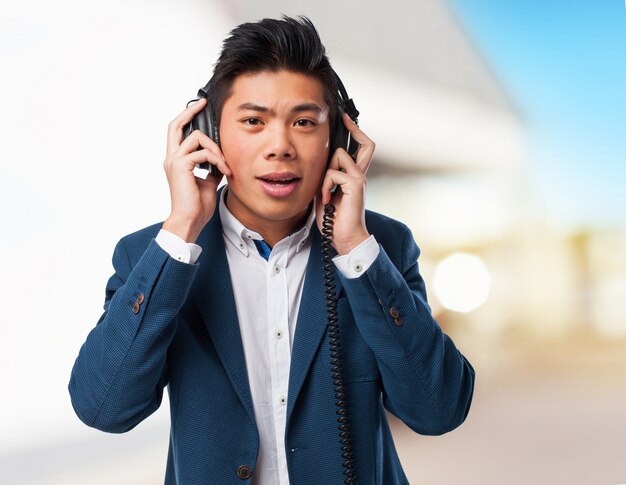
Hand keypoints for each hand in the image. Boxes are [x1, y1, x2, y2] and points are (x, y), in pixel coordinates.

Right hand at [162, 98, 231, 242]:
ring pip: (196, 137)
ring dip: (216, 149)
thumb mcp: (208, 182)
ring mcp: (174, 161)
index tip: (199, 107)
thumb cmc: (197, 206)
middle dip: (190, 111)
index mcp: (176, 161)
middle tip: (203, 104)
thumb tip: (220, 160)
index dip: (186, 117)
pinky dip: (217, 160)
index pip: (177, 132)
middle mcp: (172, 158)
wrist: (190, 220)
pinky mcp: (181, 166)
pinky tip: (224, 171)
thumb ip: (211, 168)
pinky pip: (203, 153)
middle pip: (176, 125)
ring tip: (225, 164)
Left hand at [316, 112, 374, 254]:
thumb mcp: (324, 195)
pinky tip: (326, 200)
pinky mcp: (356, 185)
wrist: (344, 239)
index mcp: (353, 178)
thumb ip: (324, 179)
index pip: (360, 150)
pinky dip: (325, 186)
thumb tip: (318, 167)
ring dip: (326, 174)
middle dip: (355, 129)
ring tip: (325, 193)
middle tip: (345, 118)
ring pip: (339, 156)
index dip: (355, 133)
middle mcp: (360, 176)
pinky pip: (333, 173)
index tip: (347, 120)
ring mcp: (359, 179)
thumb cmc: (334, 222)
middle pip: (366, 144)